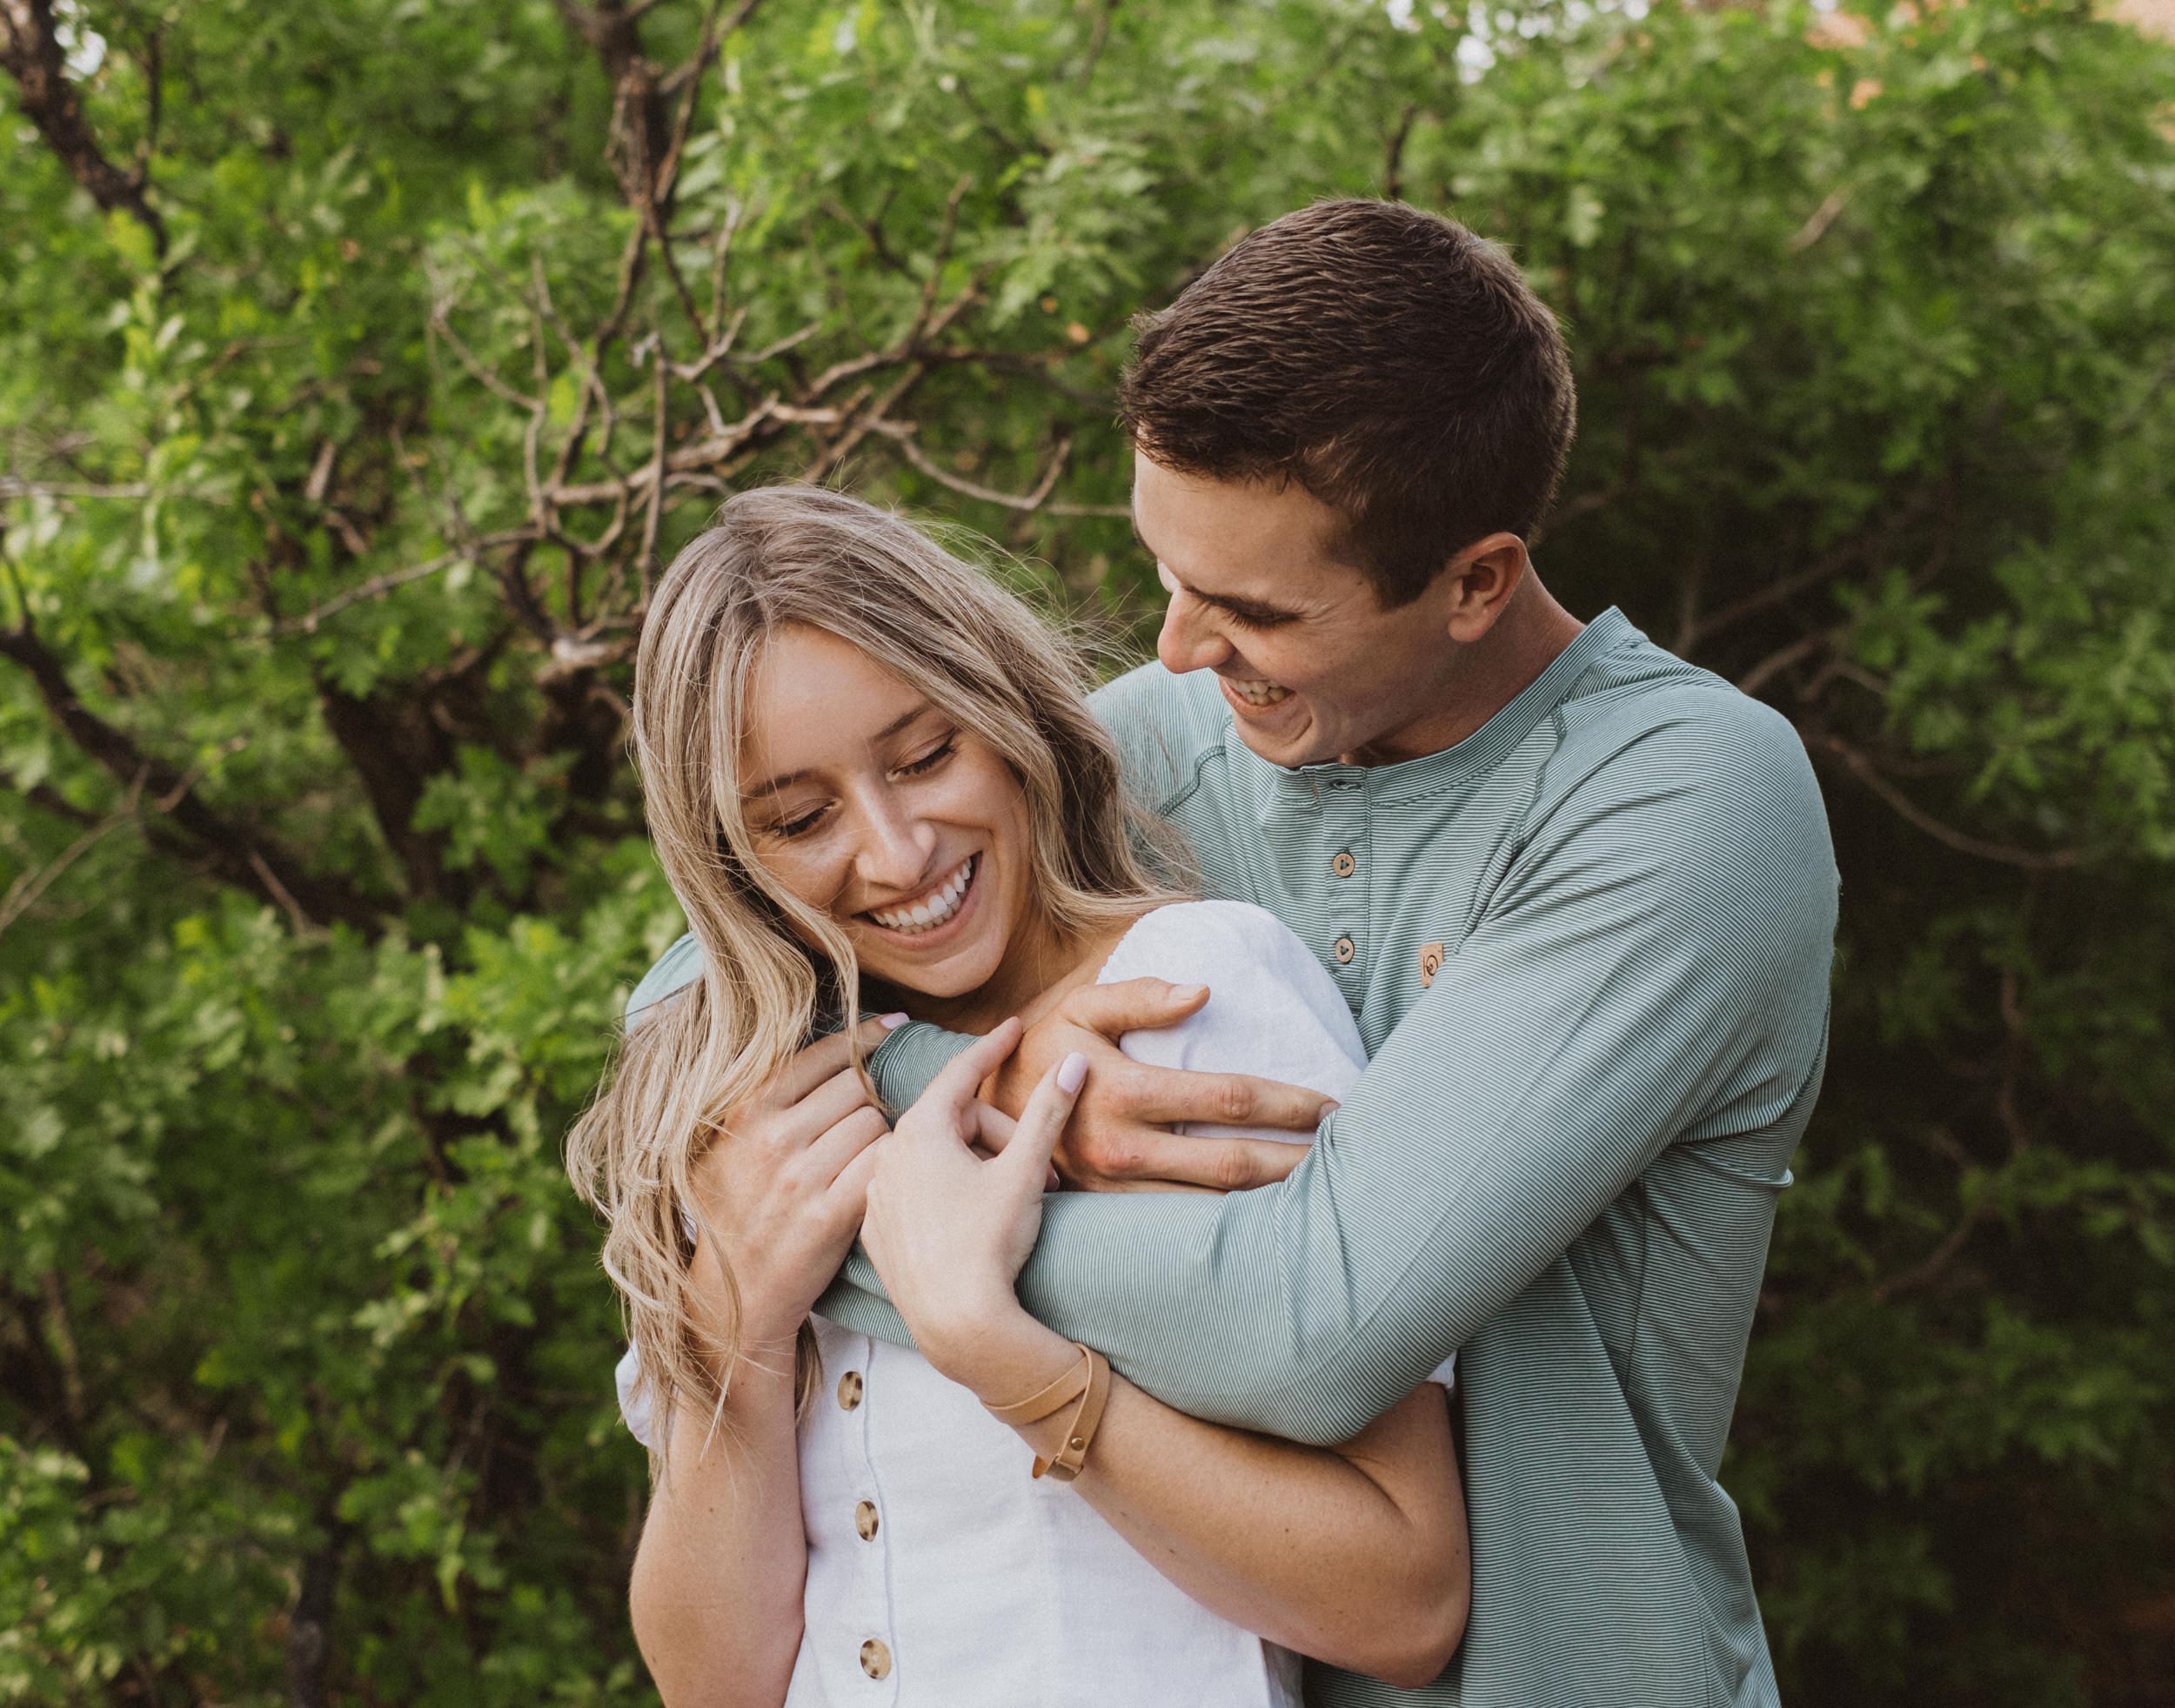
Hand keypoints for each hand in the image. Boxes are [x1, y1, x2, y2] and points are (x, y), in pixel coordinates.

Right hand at [685, 1018, 893, 1360]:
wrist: (732, 1294)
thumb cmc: (733, 1212)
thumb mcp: (722, 1147)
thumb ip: (761, 1100)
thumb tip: (821, 1047)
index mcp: (746, 1112)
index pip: (822, 1054)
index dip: (865, 1037)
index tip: (894, 1025)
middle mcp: (773, 1138)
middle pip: (857, 1087)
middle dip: (871, 1097)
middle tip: (870, 1117)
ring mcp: (801, 1178)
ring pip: (876, 1123)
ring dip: (882, 1135)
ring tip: (867, 1154)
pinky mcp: (830, 1215)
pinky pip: (882, 1164)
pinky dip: (889, 1166)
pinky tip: (882, 1175)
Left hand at [861, 1018, 1084, 1397]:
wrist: (956, 1323)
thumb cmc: (989, 1244)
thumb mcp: (1025, 1170)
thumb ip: (1048, 1111)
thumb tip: (1074, 1062)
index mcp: (920, 1131)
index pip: (961, 1073)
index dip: (992, 1049)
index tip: (1013, 1028)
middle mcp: (889, 1156)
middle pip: (955, 1122)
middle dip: (1002, 1136)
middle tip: (1043, 1169)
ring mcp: (878, 1195)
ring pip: (934, 1158)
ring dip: (977, 1166)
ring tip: (1015, 1199)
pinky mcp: (876, 1232)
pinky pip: (914, 1192)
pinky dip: (946, 1192)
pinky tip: (973, 1218)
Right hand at [988, 978, 1335, 1191]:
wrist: (981, 1109)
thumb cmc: (1045, 1046)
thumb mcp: (1081, 1006)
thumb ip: (1141, 997)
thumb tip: (1203, 992)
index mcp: (1122, 1091)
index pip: (1225, 1098)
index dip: (1284, 1101)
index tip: (1328, 1103)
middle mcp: (1122, 1148)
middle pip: (1231, 1162)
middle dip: (1294, 1158)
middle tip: (1343, 1148)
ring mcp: (1116, 1189)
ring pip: (1211, 1204)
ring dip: (1270, 1197)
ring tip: (1320, 1186)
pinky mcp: (1112, 1212)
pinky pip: (1182, 1224)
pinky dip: (1230, 1221)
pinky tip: (1267, 1215)